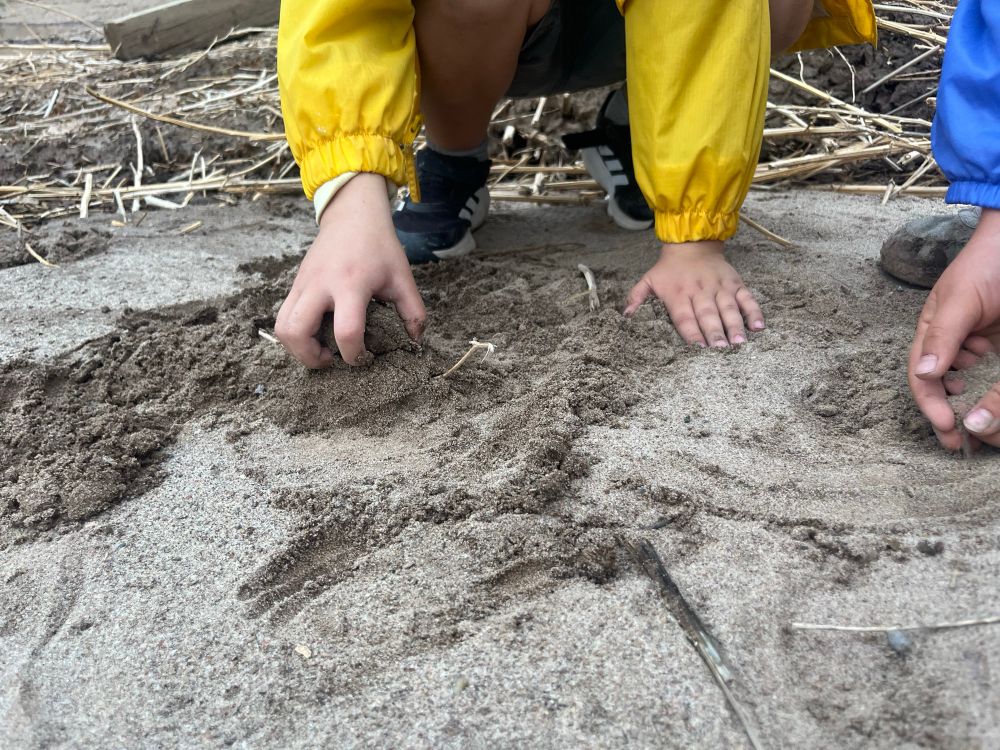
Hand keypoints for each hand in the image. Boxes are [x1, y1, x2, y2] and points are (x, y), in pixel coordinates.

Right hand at [275, 174, 425, 367]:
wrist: (352, 215)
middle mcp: (320, 284)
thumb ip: (413, 311)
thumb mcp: (402, 277)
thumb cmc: (379, 246)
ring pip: (281, 326)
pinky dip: (294, 333)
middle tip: (331, 360)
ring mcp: (303, 284)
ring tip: (320, 350)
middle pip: (296, 331)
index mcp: (351, 284)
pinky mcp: (296, 284)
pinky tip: (316, 333)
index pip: (346, 330)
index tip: (363, 358)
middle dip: (311, 357)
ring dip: (296, 347)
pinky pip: (283, 315)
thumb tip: (415, 340)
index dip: (354, 354)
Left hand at [624, 240, 763, 346]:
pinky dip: (754, 311)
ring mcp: (719, 287)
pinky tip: (759, 326)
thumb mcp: (649, 279)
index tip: (698, 347)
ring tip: (739, 342)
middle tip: (721, 349)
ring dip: (735, 325)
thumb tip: (626, 315)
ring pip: (729, 308)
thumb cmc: (669, 268)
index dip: (691, 331)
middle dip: (714, 332)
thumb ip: (636, 296)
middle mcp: (700, 291)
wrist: (692, 242)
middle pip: (708, 314)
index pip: (685, 316)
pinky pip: (747, 298)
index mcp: (678, 293)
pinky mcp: (734, 283)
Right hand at [909, 208, 999, 449]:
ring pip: (970, 384)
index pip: (924, 376)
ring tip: (983, 423)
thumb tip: (925, 374)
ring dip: (975, 404)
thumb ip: (943, 337)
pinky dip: (992, 387)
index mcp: (933, 333)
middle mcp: (952, 342)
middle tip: (961, 443)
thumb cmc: (988, 263)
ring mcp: (978, 344)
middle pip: (943, 387)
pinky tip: (995, 390)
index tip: (949, 426)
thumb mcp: (960, 300)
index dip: (932, 404)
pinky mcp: (999, 345)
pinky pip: (992, 373)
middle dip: (949, 415)